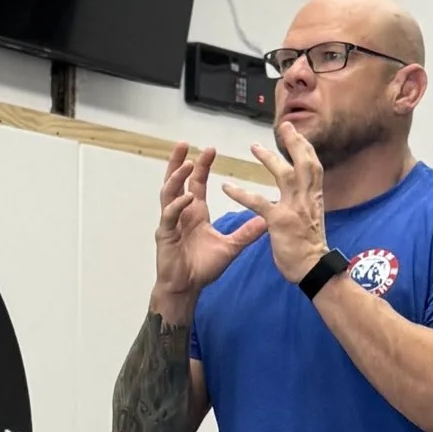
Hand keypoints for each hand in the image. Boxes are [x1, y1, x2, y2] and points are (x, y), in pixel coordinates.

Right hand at [150, 144, 269, 319]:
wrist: (188, 287)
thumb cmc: (203, 267)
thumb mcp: (231, 247)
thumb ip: (247, 232)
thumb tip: (268, 219)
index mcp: (195, 212)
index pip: (196, 182)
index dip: (202, 165)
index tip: (211, 149)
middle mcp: (180, 212)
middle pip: (176, 180)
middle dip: (179, 161)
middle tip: (185, 144)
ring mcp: (170, 222)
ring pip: (168, 193)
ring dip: (176, 177)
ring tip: (186, 163)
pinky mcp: (165, 235)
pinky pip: (169, 215)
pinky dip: (177, 205)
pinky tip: (187, 197)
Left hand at [233, 118, 329, 283]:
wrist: (314, 269)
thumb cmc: (310, 248)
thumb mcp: (312, 220)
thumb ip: (307, 204)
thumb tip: (305, 194)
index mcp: (315, 198)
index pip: (314, 167)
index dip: (306, 148)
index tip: (298, 134)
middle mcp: (308, 199)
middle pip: (305, 163)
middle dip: (295, 143)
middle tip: (285, 125)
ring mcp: (294, 209)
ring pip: (285, 176)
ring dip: (269, 159)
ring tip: (253, 147)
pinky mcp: (279, 221)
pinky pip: (258, 203)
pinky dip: (242, 193)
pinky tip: (227, 187)